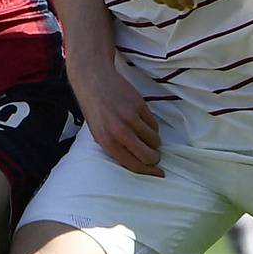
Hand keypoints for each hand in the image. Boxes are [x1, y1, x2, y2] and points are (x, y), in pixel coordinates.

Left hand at [71, 59, 162, 176]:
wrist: (93, 80)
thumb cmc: (95, 110)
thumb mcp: (98, 133)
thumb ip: (114, 148)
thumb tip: (136, 163)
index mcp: (107, 142)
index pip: (134, 165)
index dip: (149, 172)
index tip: (159, 174)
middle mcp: (119, 132)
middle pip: (148, 155)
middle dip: (154, 158)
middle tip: (154, 155)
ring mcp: (131, 118)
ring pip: (155, 140)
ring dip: (154, 142)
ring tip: (145, 136)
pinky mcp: (140, 106)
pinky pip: (154, 125)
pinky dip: (152, 127)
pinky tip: (143, 123)